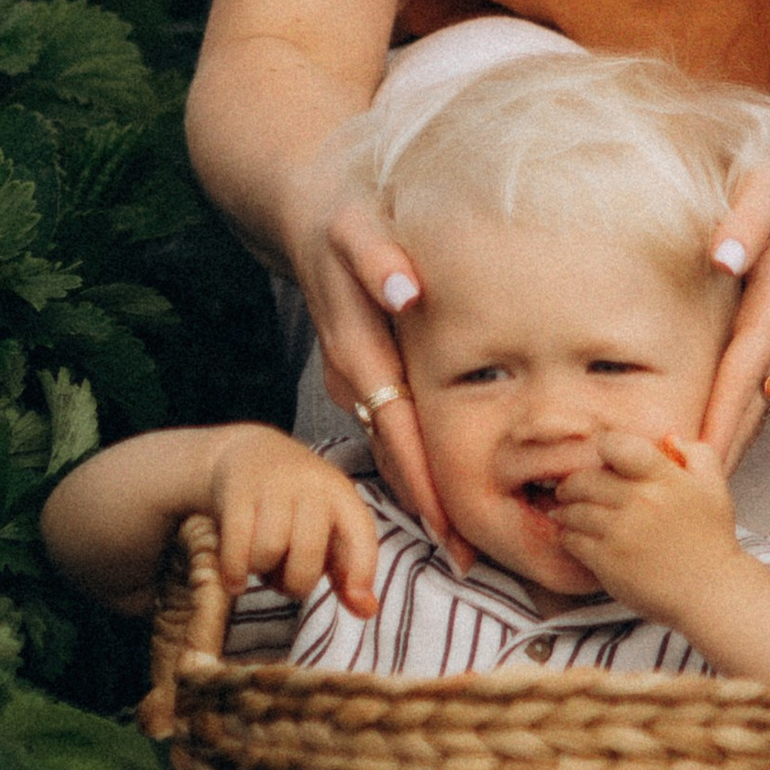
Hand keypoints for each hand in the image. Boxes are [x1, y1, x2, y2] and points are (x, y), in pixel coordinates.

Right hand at [204, 424, 380, 618]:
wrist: (247, 452)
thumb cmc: (295, 502)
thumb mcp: (327, 524)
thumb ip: (347, 570)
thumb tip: (367, 610)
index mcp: (340, 493)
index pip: (360, 534)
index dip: (362, 572)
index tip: (357, 603)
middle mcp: (310, 484)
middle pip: (308, 554)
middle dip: (296, 583)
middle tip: (285, 577)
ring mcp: (272, 485)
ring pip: (268, 551)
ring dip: (262, 572)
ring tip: (261, 564)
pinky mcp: (236, 492)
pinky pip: (236, 548)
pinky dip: (235, 574)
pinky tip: (236, 580)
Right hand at [273, 159, 466, 565]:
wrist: (299, 208)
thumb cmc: (342, 217)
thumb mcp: (356, 227)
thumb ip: (379, 261)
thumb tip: (409, 293)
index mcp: (358, 349)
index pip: (397, 430)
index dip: (425, 482)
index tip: (452, 531)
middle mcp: (352, 374)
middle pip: (394, 453)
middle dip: (428, 507)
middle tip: (470, 561)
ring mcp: (351, 376)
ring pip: (388, 444)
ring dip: (421, 489)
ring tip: (463, 538)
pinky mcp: (358, 370)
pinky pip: (386, 423)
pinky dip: (411, 455)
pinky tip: (440, 479)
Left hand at [552, 430, 743, 619]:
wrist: (712, 592)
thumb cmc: (712, 539)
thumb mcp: (715, 486)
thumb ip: (696, 453)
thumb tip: (668, 439)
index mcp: (664, 478)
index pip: (616, 446)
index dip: (604, 449)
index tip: (601, 460)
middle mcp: (640, 500)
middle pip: (586, 480)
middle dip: (572, 484)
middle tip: (566, 489)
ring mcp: (621, 532)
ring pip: (575, 511)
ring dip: (565, 510)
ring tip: (563, 512)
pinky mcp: (608, 561)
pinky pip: (573, 540)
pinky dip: (568, 536)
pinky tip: (571, 536)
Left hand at [697, 144, 769, 467]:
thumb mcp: (769, 192)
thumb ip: (745, 221)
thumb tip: (723, 257)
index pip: (744, 372)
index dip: (721, 416)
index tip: (698, 460)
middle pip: (751, 406)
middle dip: (721, 451)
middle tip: (680, 501)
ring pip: (757, 407)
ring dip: (730, 445)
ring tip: (690, 492)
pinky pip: (760, 395)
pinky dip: (739, 424)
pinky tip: (717, 450)